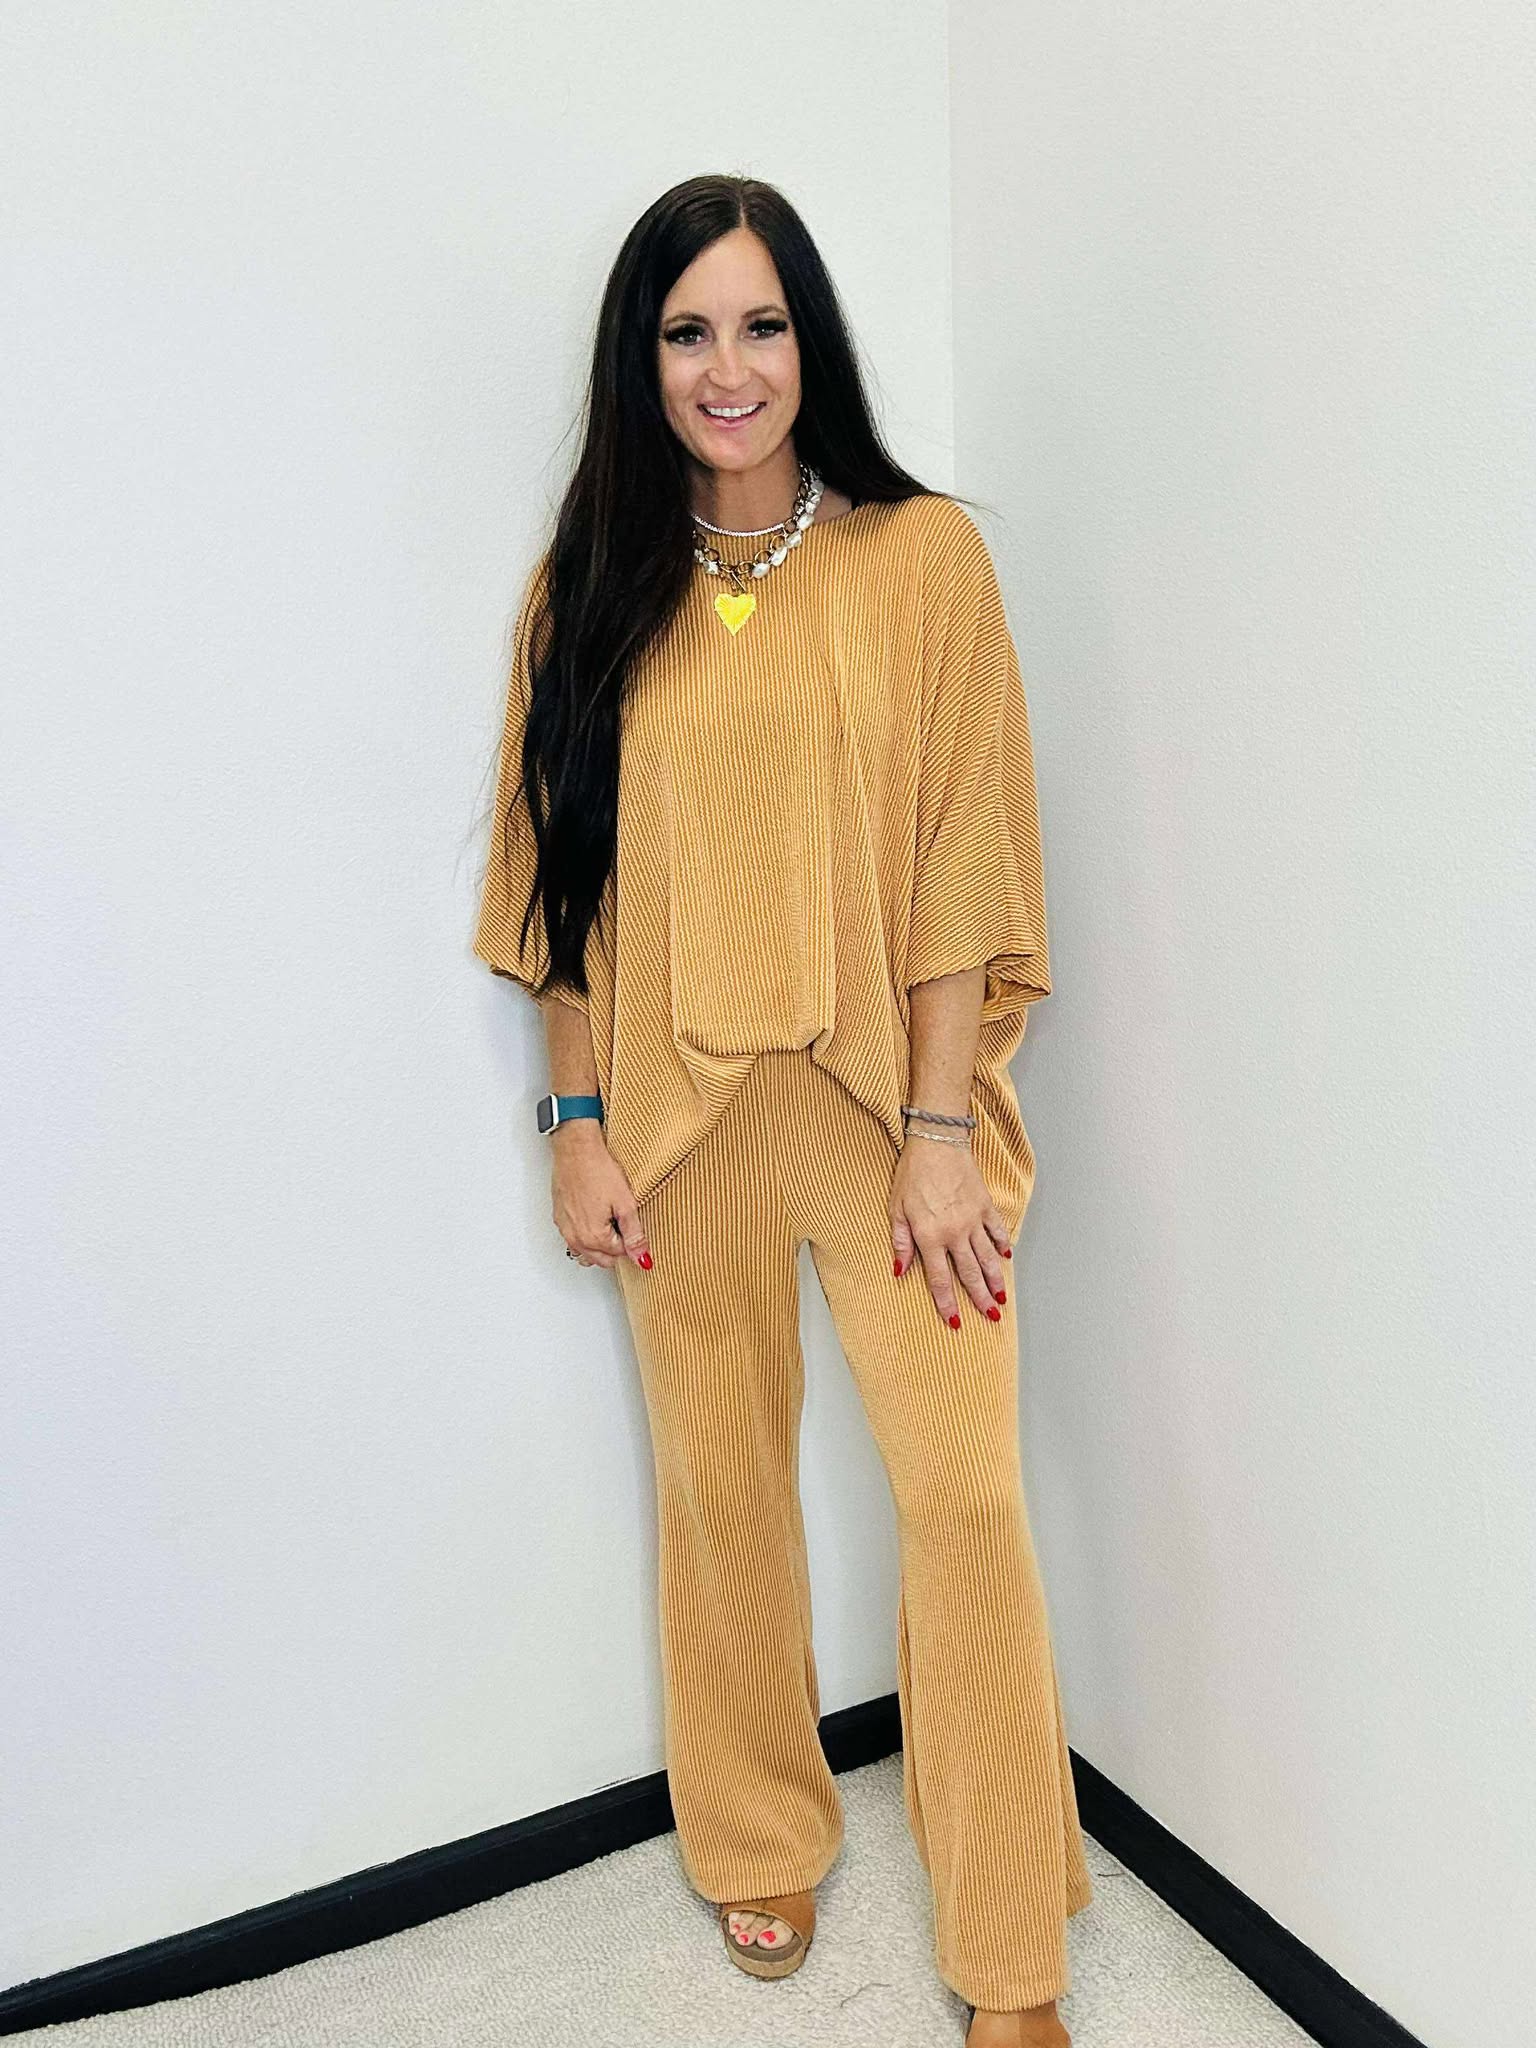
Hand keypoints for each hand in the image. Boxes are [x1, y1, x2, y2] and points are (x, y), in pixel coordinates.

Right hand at [551, 1124, 651, 1269]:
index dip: (630, 1241)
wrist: (576, 1149)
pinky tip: (594, 1216)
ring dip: (599, 1245)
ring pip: (585, 1252)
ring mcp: (565, 1228)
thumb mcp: (625, 1203)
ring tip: (609, 1221)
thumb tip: (642, 1257)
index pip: (619, 1255)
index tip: (633, 1225)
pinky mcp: (559, 1218)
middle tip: (623, 1223)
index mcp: (593, 1237)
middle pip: (601, 1259)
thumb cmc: (597, 1170)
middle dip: (615, 1247)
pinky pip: (574, 1238)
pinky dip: (585, 1235)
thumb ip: (634, 1234)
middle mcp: (575, 1238)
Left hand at [890, 1135, 1010, 1324]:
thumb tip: (899, 1270)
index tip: (955, 1321)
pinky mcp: (985, 1205)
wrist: (937, 1142)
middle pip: (970, 1274)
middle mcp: (955, 1233)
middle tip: (990, 1317)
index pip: (940, 1279)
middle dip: (980, 1299)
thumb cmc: (912, 1174)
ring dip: (995, 1280)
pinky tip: (1007, 1257)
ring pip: (987, 1257)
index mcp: (930, 1236)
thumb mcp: (896, 1209)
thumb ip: (900, 1241)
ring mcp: (973, 1220)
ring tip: (1002, 1298)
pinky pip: (996, 1230)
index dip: (948, 1303)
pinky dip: (1002, 1244)